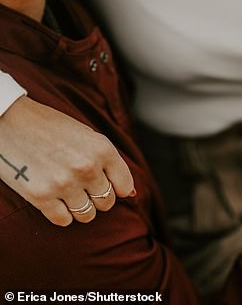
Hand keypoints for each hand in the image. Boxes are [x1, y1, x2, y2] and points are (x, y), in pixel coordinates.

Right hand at [0, 96, 134, 225]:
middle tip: (82, 187)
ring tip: (68, 193)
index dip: (116, 188)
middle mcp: (87, 167)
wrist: (10, 120)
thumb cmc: (51, 127)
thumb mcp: (88, 136)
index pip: (124, 186)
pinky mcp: (41, 196)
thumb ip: (109, 162)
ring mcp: (64, 183)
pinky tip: (54, 199)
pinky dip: (61, 214)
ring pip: (87, 215)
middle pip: (106, 202)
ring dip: (80, 208)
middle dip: (97, 197)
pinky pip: (63, 220)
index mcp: (103, 149)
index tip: (105, 184)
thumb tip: (130, 193)